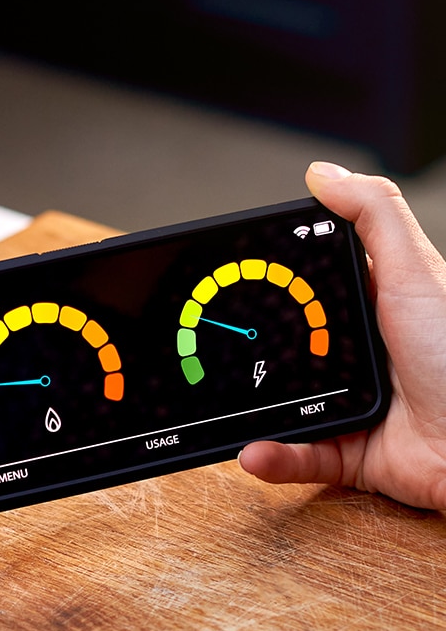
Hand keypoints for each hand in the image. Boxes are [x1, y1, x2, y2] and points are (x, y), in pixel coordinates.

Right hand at [239, 161, 445, 509]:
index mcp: (372, 310)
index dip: (273, 285)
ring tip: (227, 411)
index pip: (310, 291)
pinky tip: (256, 450)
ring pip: (284, 408)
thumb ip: (372, 215)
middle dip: (251, 354)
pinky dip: (275, 456)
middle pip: (287, 350)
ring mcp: (349, 406)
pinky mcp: (349, 454)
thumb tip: (323, 173)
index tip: (234, 280)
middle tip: (217, 349)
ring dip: (253, 416)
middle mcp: (358, 358)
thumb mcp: (414, 272)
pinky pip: (300, 456)